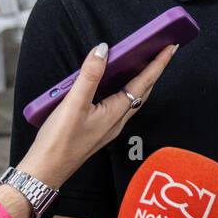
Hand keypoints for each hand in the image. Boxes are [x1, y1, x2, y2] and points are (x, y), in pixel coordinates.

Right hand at [18, 40, 177, 186]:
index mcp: (116, 113)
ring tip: (143, 63)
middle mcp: (117, 120)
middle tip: (162, 50)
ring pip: (131, 98)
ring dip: (140, 80)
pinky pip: (118, 104)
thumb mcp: (73, 104)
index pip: (144, 83)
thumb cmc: (59, 142)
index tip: (171, 47)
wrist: (46, 170)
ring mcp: (108, 126)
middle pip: (142, 90)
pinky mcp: (98, 128)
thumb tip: (103, 50)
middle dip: (154, 70)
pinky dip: (122, 89)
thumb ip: (89, 75)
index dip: (158, 63)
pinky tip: (113, 84)